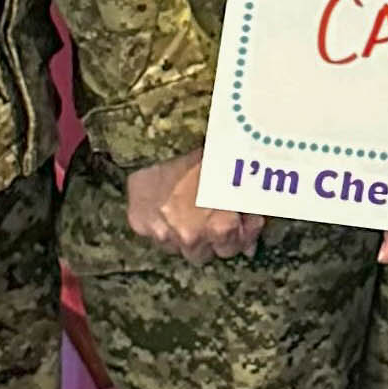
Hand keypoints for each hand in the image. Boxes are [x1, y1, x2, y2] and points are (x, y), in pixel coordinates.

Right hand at [124, 149, 263, 260]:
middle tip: (210, 216)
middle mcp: (190, 237)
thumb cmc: (207, 152)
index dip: (238, 234)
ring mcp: (161, 233)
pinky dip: (160, 223)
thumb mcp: (238, 181)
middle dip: (209, 240)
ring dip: (184, 234)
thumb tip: (249, 248)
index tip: (239, 221)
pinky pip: (153, 233)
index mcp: (220, 228)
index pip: (233, 248)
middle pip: (203, 254)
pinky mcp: (138, 223)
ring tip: (187, 208)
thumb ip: (247, 215)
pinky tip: (166, 202)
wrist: (165, 133)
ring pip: (176, 247)